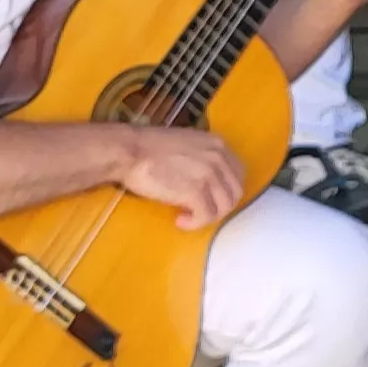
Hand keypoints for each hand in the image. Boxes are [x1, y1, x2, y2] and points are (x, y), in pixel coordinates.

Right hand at [116, 126, 247, 230]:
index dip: (227, 190)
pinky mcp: (195, 192)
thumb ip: (202, 156)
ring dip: (207, 217)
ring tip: (188, 217)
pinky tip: (180, 221)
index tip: (212, 198)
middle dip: (220, 207)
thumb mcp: (186, 143)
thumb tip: (206, 177)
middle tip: (201, 212)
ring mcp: (209, 174)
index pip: (238, 173)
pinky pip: (206, 216)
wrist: (129, 151)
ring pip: (224, 207)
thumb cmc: (148, 147)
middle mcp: (218, 157)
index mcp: (217, 144)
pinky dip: (195, 223)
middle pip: (235, 192)